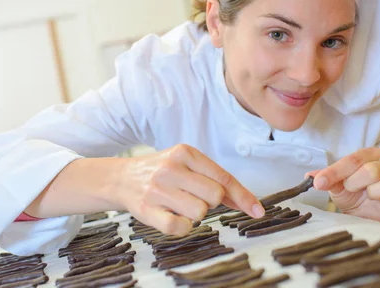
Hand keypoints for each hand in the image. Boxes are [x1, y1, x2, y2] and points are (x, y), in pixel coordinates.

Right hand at [116, 144, 264, 235]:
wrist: (121, 178)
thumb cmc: (162, 173)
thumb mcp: (186, 165)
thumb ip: (214, 180)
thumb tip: (245, 201)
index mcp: (184, 152)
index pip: (223, 178)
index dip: (243, 196)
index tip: (258, 211)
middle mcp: (171, 168)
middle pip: (215, 196)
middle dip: (210, 202)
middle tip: (192, 196)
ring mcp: (158, 189)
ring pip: (200, 212)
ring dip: (195, 213)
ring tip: (178, 204)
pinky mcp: (147, 210)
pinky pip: (181, 227)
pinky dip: (182, 226)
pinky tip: (172, 215)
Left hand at [306, 148, 379, 225]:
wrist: (361, 215)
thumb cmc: (349, 194)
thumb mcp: (334, 185)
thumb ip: (324, 178)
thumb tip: (310, 177)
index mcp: (368, 156)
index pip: (353, 160)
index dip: (334, 172)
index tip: (319, 184)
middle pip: (373, 170)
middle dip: (356, 183)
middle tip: (352, 191)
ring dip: (379, 192)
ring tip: (372, 198)